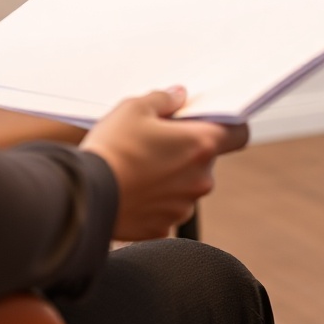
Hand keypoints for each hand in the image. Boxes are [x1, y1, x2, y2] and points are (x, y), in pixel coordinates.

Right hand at [80, 87, 246, 238]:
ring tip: (138, 167)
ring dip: (171, 177)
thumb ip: (164, 99)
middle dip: (187, 150)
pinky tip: (131, 189)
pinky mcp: (162, 228)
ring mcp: (182, 208)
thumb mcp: (135, 108)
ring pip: (185, 186)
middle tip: (157, 141)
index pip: (239, 134)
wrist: (84, 196)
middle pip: (206, 160)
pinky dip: (154, 200)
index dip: (229, 126)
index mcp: (201, 145)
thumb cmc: (112, 148)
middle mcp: (200, 180)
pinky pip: (166, 208)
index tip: (211, 122)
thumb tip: (179, 96)